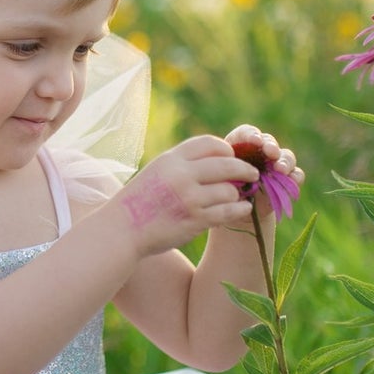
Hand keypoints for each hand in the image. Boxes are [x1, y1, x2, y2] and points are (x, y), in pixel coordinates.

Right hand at [116, 135, 259, 256]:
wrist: (122, 230)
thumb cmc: (140, 202)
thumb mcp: (156, 172)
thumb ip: (182, 164)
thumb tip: (217, 160)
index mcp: (171, 160)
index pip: (209, 143)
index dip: (226, 149)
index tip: (232, 157)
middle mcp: (181, 175)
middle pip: (227, 164)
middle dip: (244, 168)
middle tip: (252, 173)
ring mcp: (189, 198)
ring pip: (229, 190)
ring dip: (237, 194)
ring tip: (240, 196)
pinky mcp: (195, 220)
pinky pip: (227, 212)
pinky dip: (239, 209)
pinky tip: (243, 209)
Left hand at [224, 125, 304, 220]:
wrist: (236, 212)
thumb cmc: (224, 191)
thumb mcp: (222, 180)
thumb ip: (229, 172)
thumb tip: (237, 172)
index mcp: (240, 146)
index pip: (246, 133)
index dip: (251, 134)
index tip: (254, 141)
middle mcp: (260, 152)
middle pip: (269, 142)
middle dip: (270, 145)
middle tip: (270, 152)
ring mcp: (275, 165)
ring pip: (285, 156)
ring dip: (284, 161)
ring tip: (280, 169)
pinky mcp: (286, 181)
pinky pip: (296, 174)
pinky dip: (295, 176)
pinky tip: (293, 179)